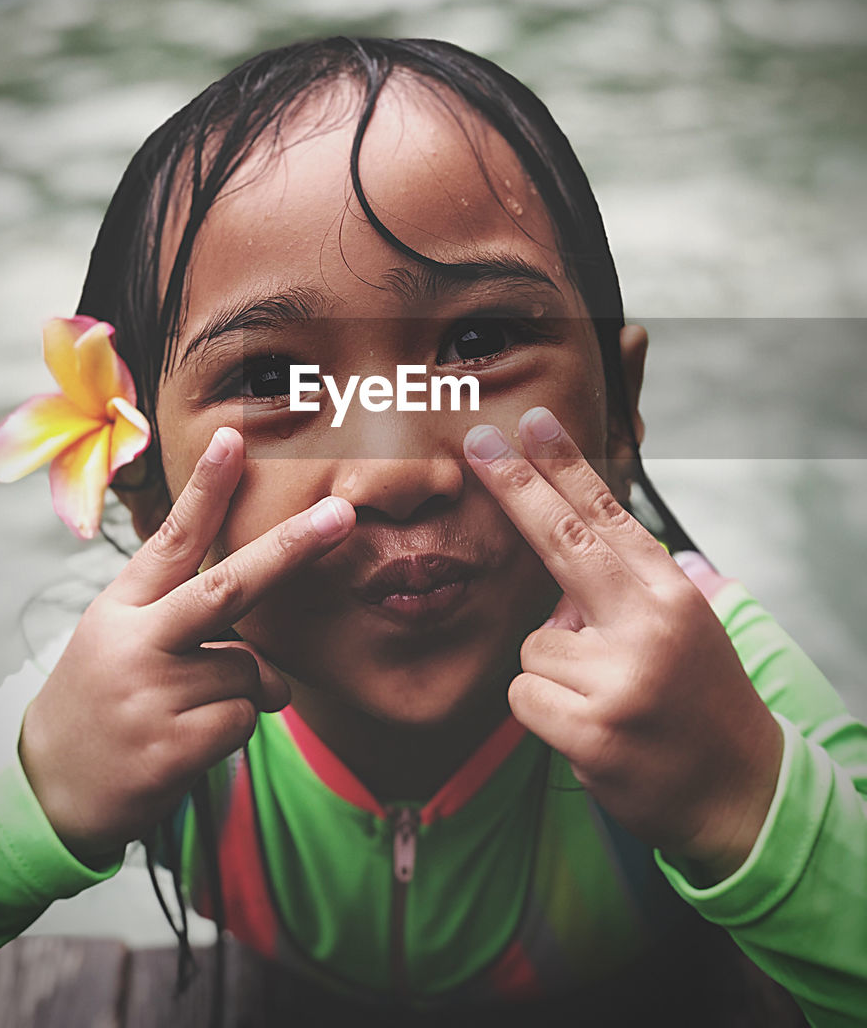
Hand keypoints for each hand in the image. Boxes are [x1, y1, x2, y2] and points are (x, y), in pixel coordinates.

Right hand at [18, 426, 353, 865]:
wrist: (46, 788)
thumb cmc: (106, 700)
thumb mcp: (129, 643)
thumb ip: (203, 637)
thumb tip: (278, 676)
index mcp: (123, 606)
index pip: (173, 538)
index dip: (206, 488)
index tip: (234, 438)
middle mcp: (135, 643)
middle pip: (227, 587)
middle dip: (290, 548)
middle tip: (342, 517)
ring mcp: (150, 695)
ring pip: (249, 671)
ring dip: (242, 692)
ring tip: (184, 712)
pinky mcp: (168, 747)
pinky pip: (245, 721)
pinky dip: (232, 730)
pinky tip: (186, 744)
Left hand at [464, 408, 782, 881]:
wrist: (739, 795)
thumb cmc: (699, 701)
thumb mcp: (682, 625)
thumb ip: (628, 582)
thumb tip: (568, 539)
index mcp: (671, 593)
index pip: (609, 515)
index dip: (565, 465)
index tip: (531, 424)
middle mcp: (650, 626)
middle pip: (563, 540)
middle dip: (516, 486)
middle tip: (479, 444)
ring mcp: (621, 679)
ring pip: (533, 641)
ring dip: (553, 669)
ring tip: (602, 696)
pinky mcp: (592, 731)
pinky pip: (523, 693)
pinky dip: (543, 710)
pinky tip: (587, 728)